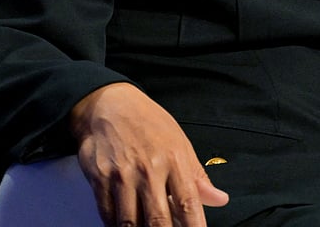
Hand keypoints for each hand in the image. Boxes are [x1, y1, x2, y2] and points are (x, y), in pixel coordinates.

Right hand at [71, 83, 228, 226]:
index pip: (188, 203)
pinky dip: (117, 226)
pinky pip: (108, 216)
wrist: (109, 104)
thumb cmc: (149, 124)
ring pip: (130, 223)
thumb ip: (198, 177)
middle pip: (158, 220)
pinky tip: (126, 226)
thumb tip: (220, 199)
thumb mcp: (180, 143)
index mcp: (174, 159)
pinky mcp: (99, 179)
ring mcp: (122, 175)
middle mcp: (148, 168)